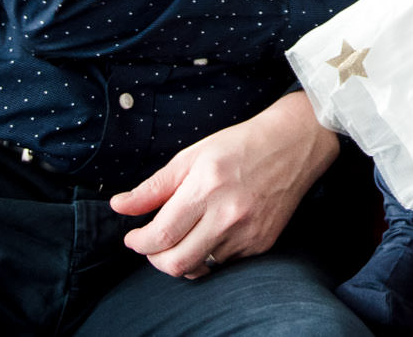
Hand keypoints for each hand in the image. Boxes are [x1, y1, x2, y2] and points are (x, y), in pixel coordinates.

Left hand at [112, 91, 335, 277]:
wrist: (293, 144)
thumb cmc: (239, 145)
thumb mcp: (192, 157)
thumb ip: (154, 187)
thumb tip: (120, 206)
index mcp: (207, 187)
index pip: (161, 235)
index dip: (139, 242)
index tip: (134, 237)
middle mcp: (228, 214)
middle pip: (177, 263)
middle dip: (155, 259)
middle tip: (152, 244)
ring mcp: (248, 233)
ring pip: (199, 267)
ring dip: (181, 257)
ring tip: (182, 236)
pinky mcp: (261, 243)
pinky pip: (223, 264)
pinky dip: (207, 255)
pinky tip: (208, 234)